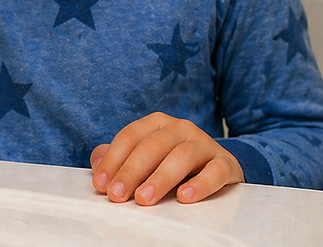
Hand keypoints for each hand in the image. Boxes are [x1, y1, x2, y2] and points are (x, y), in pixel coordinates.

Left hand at [90, 112, 243, 204]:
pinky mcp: (226, 163)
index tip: (101, 184)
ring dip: (160, 178)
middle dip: (131, 172)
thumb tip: (96, 162)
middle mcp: (180, 128)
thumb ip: (120, 158)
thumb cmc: (174, 162)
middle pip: (151, 146)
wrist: (219, 165)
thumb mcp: (146, 157)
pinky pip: (215, 171)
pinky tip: (184, 197)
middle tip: (117, 195)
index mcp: (156, 123)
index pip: (129, 137)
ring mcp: (204, 143)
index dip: (113, 160)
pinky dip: (200, 184)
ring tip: (144, 198)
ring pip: (181, 156)